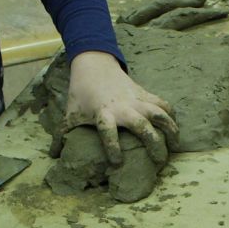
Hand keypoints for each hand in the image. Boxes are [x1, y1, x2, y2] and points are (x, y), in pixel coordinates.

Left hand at [54, 51, 177, 164]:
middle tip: (158, 162)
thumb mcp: (69, 114)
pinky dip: (172, 115)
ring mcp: (136, 99)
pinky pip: (163, 104)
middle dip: (153, 145)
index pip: (107, 132)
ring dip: (170, 130)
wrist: (94, 64)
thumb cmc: (81, 92)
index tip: (117, 163)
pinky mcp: (145, 93)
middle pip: (142, 126)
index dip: (113, 148)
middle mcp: (122, 107)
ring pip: (159, 114)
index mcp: (102, 113)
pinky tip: (175, 128)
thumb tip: (53, 155)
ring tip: (175, 147)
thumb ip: (62, 135)